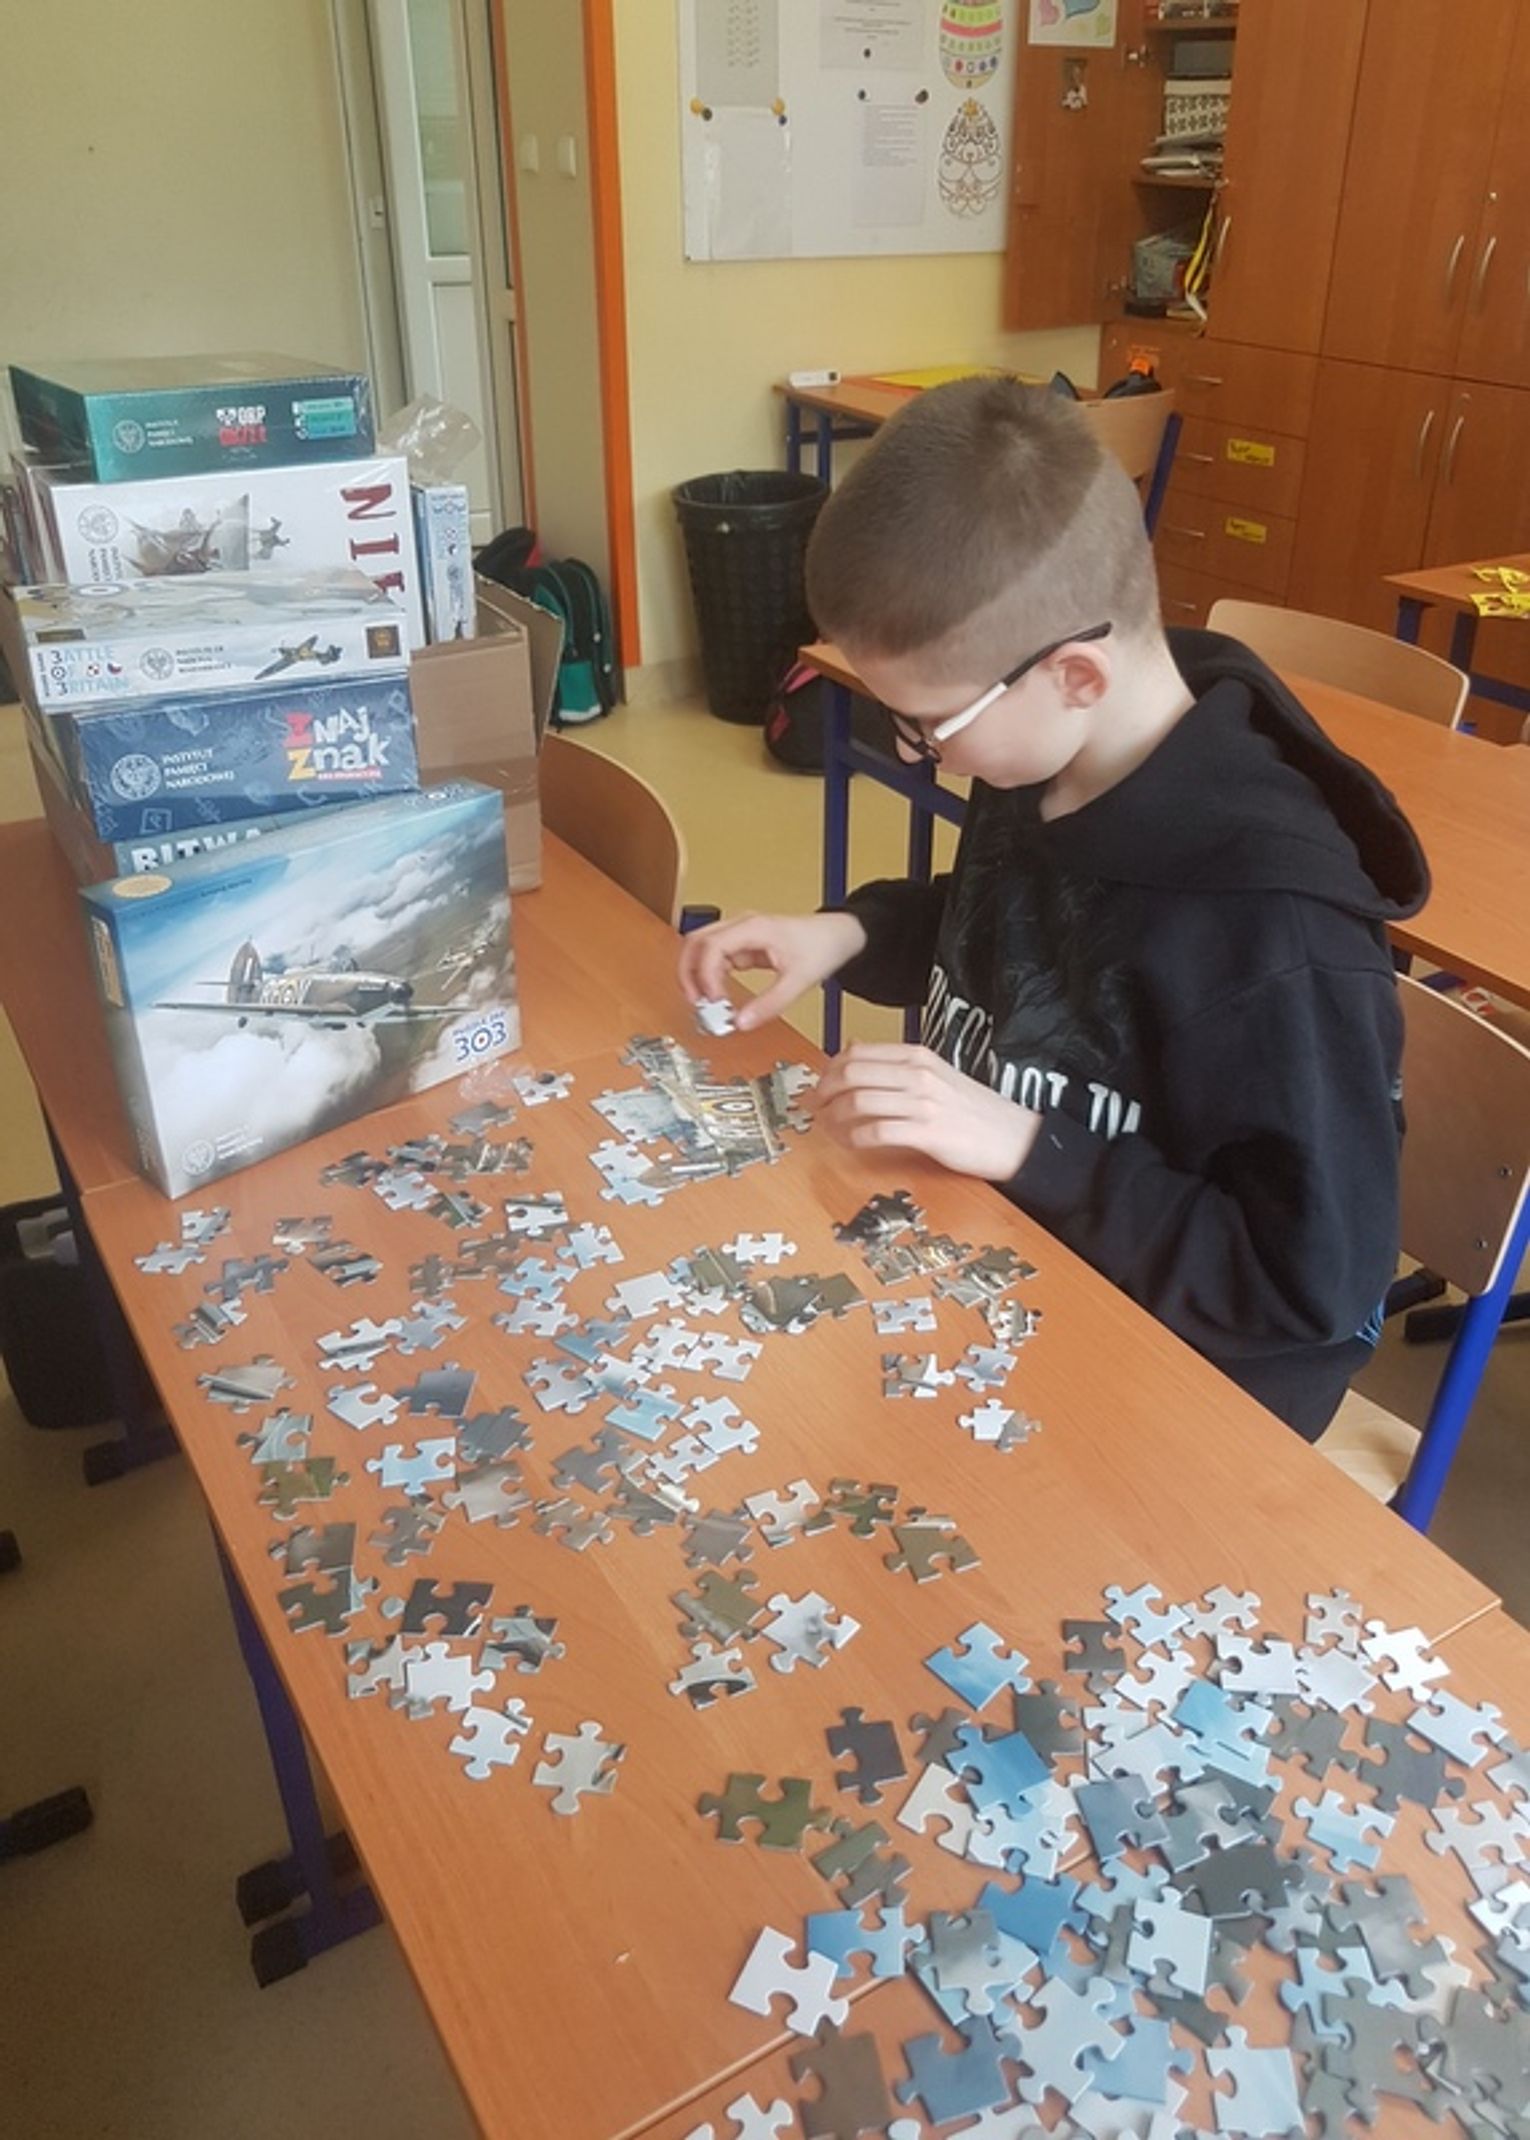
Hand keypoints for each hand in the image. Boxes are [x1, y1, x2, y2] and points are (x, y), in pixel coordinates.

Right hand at [677, 910, 867, 1030]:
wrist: (838, 935)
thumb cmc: (822, 946)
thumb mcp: (799, 981)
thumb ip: (769, 1005)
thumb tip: (741, 1023)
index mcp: (753, 928)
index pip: (711, 948)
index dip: (705, 977)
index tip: (714, 1002)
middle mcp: (741, 926)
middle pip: (695, 943)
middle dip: (688, 974)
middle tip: (694, 1003)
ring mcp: (739, 934)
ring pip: (699, 948)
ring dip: (694, 974)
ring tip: (702, 1003)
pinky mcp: (742, 944)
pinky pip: (713, 957)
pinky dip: (708, 976)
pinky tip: (715, 995)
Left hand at [809, 1043, 1041, 1181]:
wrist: (1015, 1137)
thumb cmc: (973, 1111)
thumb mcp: (936, 1075)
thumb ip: (897, 1067)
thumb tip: (853, 1054)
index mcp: (918, 1056)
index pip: (857, 1052)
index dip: (828, 1070)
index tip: (818, 1085)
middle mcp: (918, 1074)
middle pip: (851, 1073)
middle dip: (823, 1092)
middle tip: (815, 1108)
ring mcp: (923, 1102)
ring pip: (858, 1101)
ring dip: (834, 1117)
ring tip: (828, 1129)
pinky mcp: (927, 1132)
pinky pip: (876, 1131)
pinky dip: (853, 1138)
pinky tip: (850, 1144)